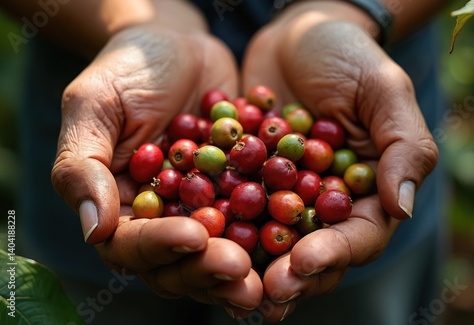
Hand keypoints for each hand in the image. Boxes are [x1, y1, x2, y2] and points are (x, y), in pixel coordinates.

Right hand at [51, 24, 261, 309]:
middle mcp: (163, 219)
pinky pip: (257, 220)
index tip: (193, 236)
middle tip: (239, 270)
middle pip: (180, 263)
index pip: (132, 245)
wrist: (180, 48)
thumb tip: (94, 231)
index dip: (160, 248)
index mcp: (120, 208)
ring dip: (244, 270)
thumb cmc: (128, 70)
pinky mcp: (240, 195)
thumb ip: (83, 165)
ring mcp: (205, 211)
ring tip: (267, 279)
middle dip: (208, 270)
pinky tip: (298, 240)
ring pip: (220, 253)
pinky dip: (274, 233)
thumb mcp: (94, 105)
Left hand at [240, 3, 437, 320]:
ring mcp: (281, 196)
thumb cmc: (348, 56)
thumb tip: (402, 208)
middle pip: (310, 254)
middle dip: (287, 276)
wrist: (297, 35)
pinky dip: (214, 225)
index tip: (303, 263)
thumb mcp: (383, 90)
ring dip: (247, 265)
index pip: (356, 238)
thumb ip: (403, 146)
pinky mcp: (245, 181)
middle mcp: (322, 205)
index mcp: (365, 194)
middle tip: (260, 294)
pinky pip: (229, 208)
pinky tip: (194, 240)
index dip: (332, 255)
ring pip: (267, 242)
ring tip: (224, 281)